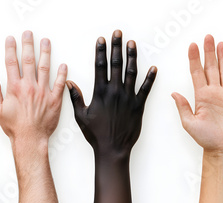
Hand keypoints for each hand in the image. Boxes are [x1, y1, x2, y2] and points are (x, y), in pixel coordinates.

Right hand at [0, 31, 67, 144]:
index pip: (12, 63)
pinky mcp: (54, 100)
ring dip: (45, 53)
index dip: (11, 49)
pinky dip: (62, 73)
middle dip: (28, 45)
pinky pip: (59, 83)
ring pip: (45, 68)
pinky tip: (63, 65)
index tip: (11, 39)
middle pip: (29, 60)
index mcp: (15, 88)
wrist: (30, 139)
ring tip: (46, 42)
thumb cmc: (14, 127)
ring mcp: (43, 92)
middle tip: (29, 34)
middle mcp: (30, 86)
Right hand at [66, 30, 156, 156]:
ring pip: (131, 72)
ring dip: (132, 56)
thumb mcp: (81, 116)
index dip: (100, 51)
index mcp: (100, 92)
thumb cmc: (95, 134)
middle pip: (116, 64)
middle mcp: (115, 91)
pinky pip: (146, 89)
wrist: (112, 148)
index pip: (100, 66)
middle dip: (116, 47)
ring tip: (132, 43)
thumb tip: (69, 83)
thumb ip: (75, 98)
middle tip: (118, 34)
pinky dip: (150, 78)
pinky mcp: (139, 105)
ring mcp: (128, 97)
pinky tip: (153, 68)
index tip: (101, 40)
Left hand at [172, 35, 222, 155]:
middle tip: (208, 37)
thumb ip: (183, 107)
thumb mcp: (189, 123)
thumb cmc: (204, 139)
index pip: (196, 73)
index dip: (194, 59)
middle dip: (209, 53)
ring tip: (221, 44)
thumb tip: (174, 93)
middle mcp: (214, 93)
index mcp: (201, 96)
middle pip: (211, 68)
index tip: (192, 45)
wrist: (220, 150)